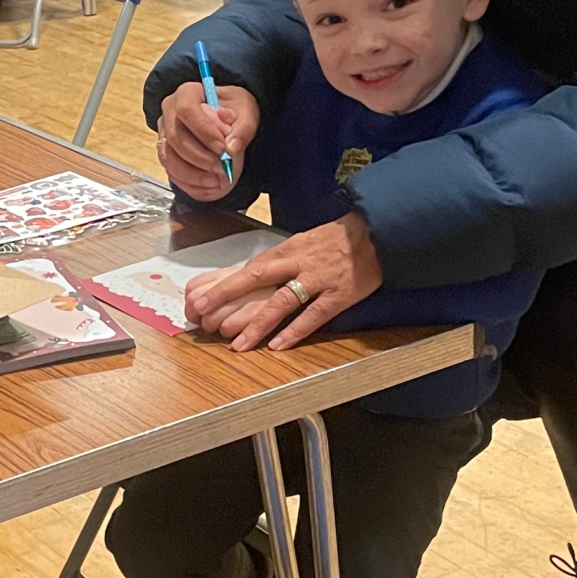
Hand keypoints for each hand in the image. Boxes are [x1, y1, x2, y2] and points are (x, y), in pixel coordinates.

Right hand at [155, 80, 258, 199]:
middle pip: (176, 137)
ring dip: (193, 173)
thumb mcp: (247, 112)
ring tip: (218, 179)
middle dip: (200, 157)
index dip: (203, 132)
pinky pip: (170, 171)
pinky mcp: (166, 152)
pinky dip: (189, 182)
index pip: (187, 110)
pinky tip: (209, 185)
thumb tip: (231, 148)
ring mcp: (164, 132)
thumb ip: (243, 129)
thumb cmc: (234, 110)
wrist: (226, 119)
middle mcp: (170, 111)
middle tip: (222, 168)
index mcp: (187, 93)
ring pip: (169, 157)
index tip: (222, 148)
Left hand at [185, 215, 381, 352]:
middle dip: (227, 294)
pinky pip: (313, 315)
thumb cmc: (336, 239)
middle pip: (256, 277)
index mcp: (286, 249)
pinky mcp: (339, 294)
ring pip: (282, 302)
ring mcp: (318, 279)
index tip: (199, 298)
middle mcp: (298, 262)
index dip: (223, 283)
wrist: (377, 232)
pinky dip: (295, 331)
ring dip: (258, 323)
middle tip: (203, 313)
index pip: (248, 268)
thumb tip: (248, 275)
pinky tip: (278, 345)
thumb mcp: (302, 242)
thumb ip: (278, 260)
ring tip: (238, 344)